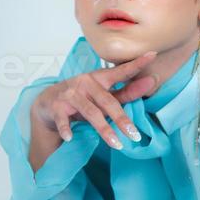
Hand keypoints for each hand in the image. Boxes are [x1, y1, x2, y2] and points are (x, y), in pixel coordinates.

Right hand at [32, 49, 159, 150]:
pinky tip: (70, 137)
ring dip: (104, 129)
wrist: (47, 102)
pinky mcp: (57, 106)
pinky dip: (66, 128)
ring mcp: (71, 94)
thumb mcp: (103, 95)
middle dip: (122, 119)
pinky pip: (63, 119)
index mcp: (100, 77)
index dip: (136, 64)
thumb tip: (152, 82)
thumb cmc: (82, 98)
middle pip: (108, 101)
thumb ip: (127, 91)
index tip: (152, 55)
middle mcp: (86, 83)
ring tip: (117, 145)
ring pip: (91, 112)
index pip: (121, 71)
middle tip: (135, 135)